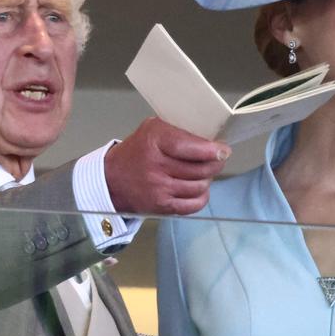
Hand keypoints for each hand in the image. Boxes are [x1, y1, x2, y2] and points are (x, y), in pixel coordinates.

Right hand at [104, 117, 228, 215]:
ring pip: (200, 186)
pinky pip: (193, 204)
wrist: (111, 180)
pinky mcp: (162, 206)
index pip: (191, 147)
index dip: (211, 150)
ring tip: (202, 173)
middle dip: (215, 164)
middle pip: (201, 168)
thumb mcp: (151, 129)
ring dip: (207, 179)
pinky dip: (201, 196)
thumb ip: (178, 130)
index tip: (222, 150)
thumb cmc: (136, 152)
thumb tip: (210, 138)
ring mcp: (159, 188)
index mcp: (154, 141)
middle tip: (217, 160)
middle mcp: (156, 165)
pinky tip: (196, 188)